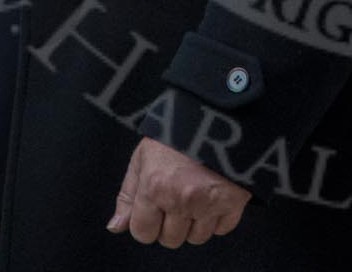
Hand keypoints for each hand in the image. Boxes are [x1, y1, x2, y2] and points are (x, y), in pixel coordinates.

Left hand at [108, 137, 249, 248]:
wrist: (221, 112)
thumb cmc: (179, 129)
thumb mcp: (144, 155)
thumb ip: (128, 194)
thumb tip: (116, 226)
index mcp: (155, 186)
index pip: (143, 232)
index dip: (147, 223)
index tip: (154, 210)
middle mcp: (181, 199)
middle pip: (170, 239)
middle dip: (171, 224)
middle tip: (177, 199)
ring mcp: (209, 202)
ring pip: (197, 237)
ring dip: (195, 222)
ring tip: (196, 196)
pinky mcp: (235, 201)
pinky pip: (222, 229)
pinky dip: (218, 218)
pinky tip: (214, 197)